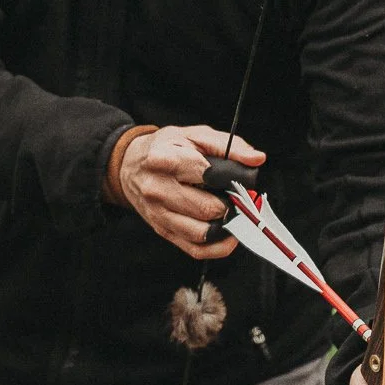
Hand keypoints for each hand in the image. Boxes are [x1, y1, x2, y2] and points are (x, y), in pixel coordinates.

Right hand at [117, 125, 266, 260]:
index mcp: (165, 159)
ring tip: (232, 214)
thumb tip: (256, 158)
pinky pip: (195, 249)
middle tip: (238, 199)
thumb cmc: (164, 149)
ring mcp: (158, 213)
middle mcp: (157, 188)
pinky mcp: (162, 230)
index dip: (232, 181)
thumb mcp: (193, 135)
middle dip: (231, 205)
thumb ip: (228, 145)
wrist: (128, 166)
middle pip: (207, 208)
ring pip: (202, 233)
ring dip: (225, 227)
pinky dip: (217, 247)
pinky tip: (227, 235)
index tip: (242, 182)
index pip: (208, 175)